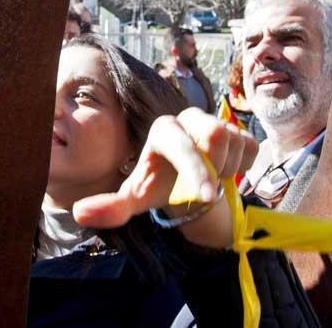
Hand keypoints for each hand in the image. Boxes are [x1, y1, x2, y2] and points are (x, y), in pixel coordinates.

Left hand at [73, 108, 257, 249]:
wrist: (183, 182)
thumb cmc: (158, 185)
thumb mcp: (136, 198)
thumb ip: (111, 207)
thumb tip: (80, 212)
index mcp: (163, 130)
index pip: (183, 143)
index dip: (196, 170)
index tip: (205, 197)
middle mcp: (189, 118)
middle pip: (217, 133)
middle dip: (214, 168)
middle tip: (202, 187)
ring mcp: (215, 121)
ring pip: (236, 141)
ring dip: (227, 170)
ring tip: (208, 178)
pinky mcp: (237, 129)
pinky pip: (251, 147)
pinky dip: (242, 166)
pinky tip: (223, 170)